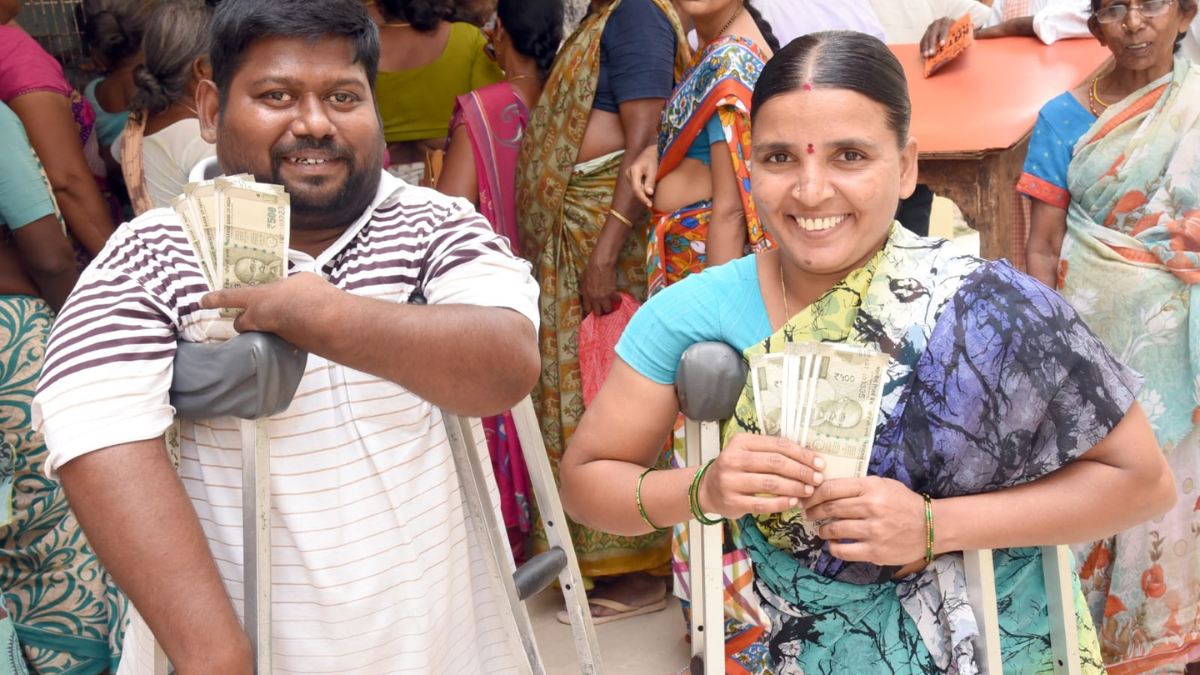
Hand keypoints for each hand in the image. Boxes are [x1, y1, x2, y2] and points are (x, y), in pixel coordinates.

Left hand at [200, 272, 339, 341]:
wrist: (327, 323)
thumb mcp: (300, 280)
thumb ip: (288, 286)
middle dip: (243, 321)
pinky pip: (285, 337)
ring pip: (263, 332)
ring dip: (266, 329)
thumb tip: (291, 291)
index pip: (230, 297)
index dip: (215, 299)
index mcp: (259, 298)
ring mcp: (275, 334)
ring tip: (281, 323)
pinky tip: (304, 328)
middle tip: (249, 320)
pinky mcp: (291, 346)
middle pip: (241, 323)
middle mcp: (261, 319)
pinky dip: (291, 332)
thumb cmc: (310, 295)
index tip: (202, 301)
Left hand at [580, 251, 619, 316]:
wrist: (600, 264)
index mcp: (586, 295)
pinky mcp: (613, 293)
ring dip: (609, 307)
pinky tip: (617, 296)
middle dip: (600, 311)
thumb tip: (585, 292)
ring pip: (608, 309)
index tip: (594, 307)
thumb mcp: (582, 279)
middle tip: (603, 307)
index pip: (587, 309)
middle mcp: (594, 299)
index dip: (591, 308)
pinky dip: (618, 299)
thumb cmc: (589, 269)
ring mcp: (604, 297)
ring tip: (611, 304)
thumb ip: (584, 288)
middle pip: (598, 312)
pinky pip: (617, 300)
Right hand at [626, 144, 658, 208]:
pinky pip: (636, 186)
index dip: (643, 198)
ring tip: (652, 192)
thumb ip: (650, 182)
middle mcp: (628, 173)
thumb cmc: (653, 160)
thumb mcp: (654, 170)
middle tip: (653, 201)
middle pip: (635, 190)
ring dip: (644, 193)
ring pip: (636, 189)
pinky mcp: (630, 176)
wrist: (650, 152)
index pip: (636, 189)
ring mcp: (628, 175)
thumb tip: (649, 194)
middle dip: (644, 196)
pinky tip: (649, 189)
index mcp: (634, 170)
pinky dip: (643, 189)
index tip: (650, 204)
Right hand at [696, 433, 825, 519]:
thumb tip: (809, 459)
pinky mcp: (732, 502)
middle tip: (817, 478)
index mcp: (741, 442)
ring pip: (770, 483)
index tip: (819, 463)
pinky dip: (781, 503)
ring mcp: (730, 481)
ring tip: (809, 491)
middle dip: (801, 471)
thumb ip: (772, 452)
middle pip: (776, 463)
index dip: (802, 454)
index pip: (778, 445)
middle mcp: (733, 459)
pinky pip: (762, 504)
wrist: (707, 489)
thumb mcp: (748, 452)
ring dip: (794, 487)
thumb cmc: (736, 469)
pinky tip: (793, 502)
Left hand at [801, 476, 927, 565]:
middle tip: (808, 514)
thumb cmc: (904, 503)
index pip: (831, 488)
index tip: (806, 499)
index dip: (813, 494)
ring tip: (822, 529)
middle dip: (813, 512)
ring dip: (822, 529)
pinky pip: (843, 551)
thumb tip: (825, 489)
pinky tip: (834, 544)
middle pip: (829, 508)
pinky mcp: (875, 551)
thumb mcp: (883, 485)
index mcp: (871, 487)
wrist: (931, 526)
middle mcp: (871, 507)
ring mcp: (873, 530)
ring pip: (833, 529)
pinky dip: (833, 547)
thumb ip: (857, 486)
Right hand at [921, 17, 955, 56]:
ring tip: (926, 55)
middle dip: (932, 43)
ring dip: (926, 47)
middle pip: (933, 33)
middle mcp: (937, 23)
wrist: (951, 26)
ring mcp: (931, 27)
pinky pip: (923, 40)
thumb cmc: (956, 31)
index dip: (943, 36)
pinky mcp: (926, 32)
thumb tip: (957, 49)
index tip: (942, 44)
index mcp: (947, 21)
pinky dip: (922, 48)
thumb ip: (959, 39)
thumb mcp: (959, 33)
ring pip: (926, 37)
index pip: (945, 27)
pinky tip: (923, 55)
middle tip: (932, 53)